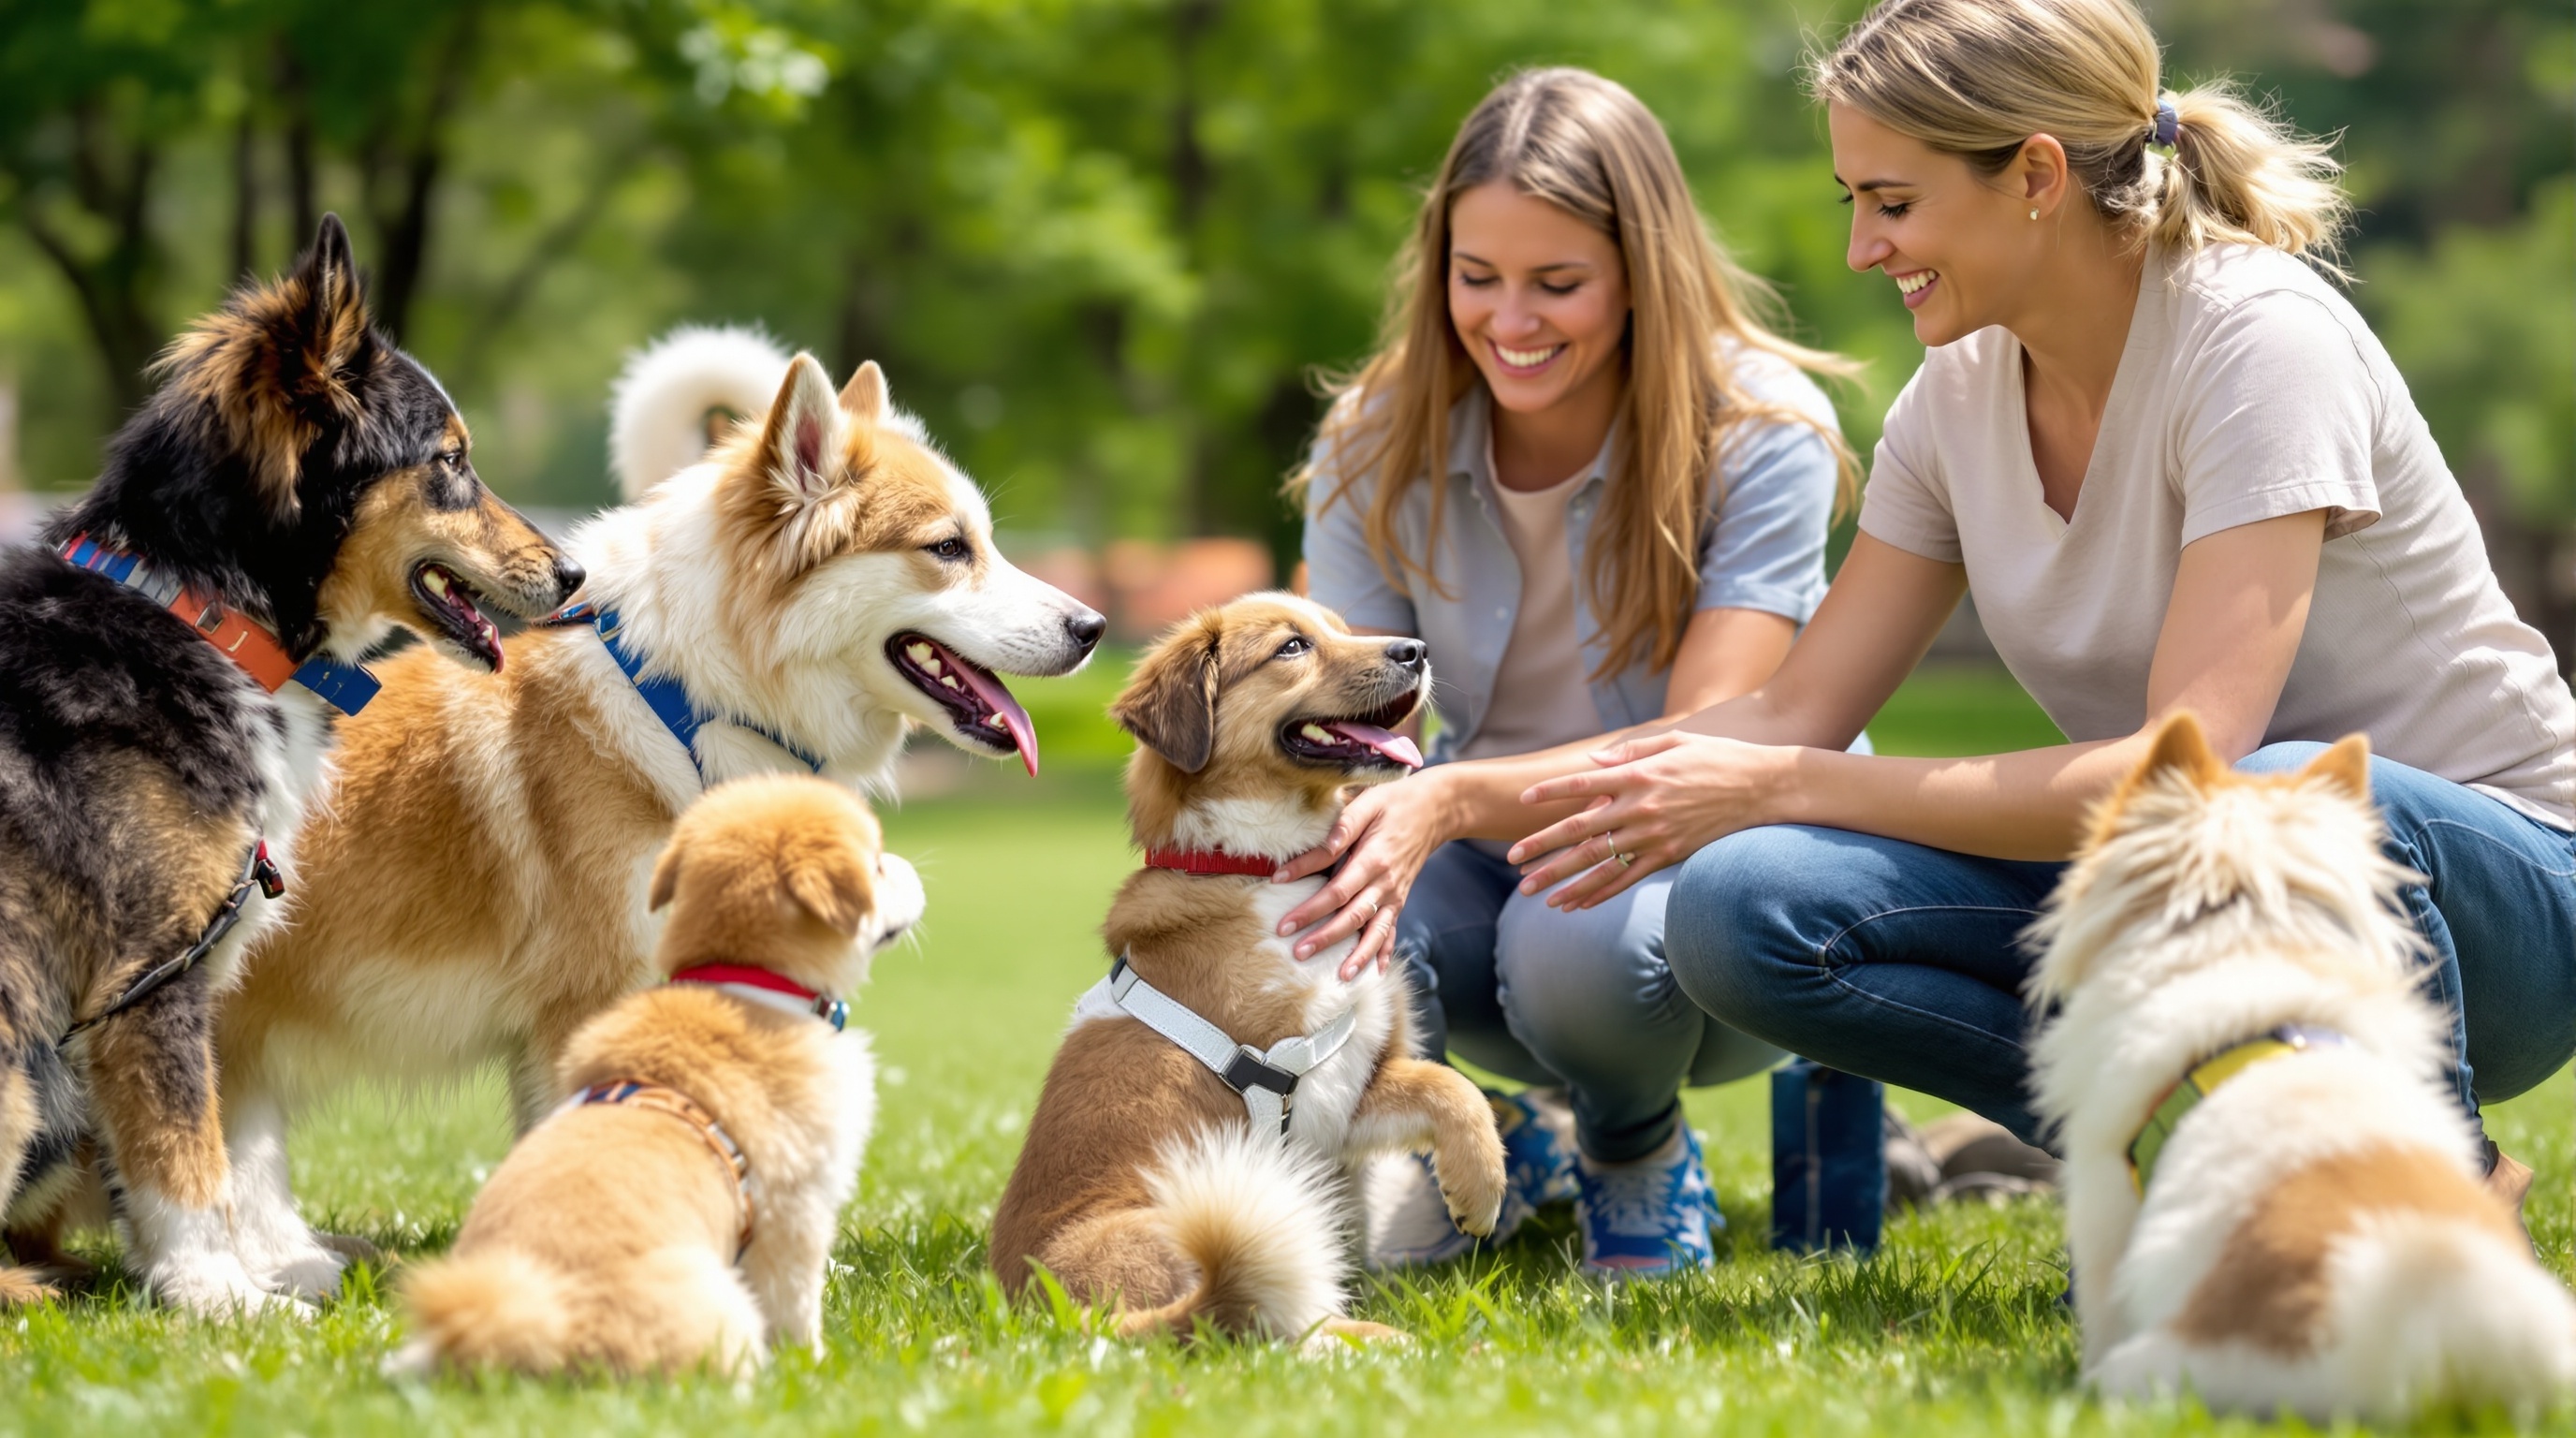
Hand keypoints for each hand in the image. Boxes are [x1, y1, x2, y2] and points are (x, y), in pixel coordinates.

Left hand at [1270, 774, 1452, 980]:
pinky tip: (1375, 972)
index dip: (1310, 904)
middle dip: (1325, 937)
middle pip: (1352, 917)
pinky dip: (1384, 952)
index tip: (1283, 912)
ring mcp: (1395, 895)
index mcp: (1373, 859)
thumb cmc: (1393, 804)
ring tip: (1339, 976)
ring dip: (1358, 955)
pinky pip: (1392, 930)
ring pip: (1374, 931)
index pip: (1337, 889)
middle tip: (1297, 952)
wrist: (1434, 810)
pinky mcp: (1400, 900)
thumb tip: (1321, 845)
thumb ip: (1342, 826)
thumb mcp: (1367, 805)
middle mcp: (1386, 883)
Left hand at [1507, 731, 1784, 910]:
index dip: (1550, 793)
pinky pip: (1627, 879)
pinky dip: (1598, 893)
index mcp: (1639, 774)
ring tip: (1532, 892)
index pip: (1582, 785)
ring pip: (1598, 863)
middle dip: (1542, 847)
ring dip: (1562, 879)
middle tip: (1511, 861)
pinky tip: (1574, 904)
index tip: (1521, 801)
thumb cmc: (1718, 758)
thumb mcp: (1674, 741)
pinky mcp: (1670, 857)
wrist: (1764, 788)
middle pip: (1580, 831)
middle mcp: (1641, 807)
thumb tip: (1592, 764)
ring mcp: (1655, 836)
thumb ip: (1630, 751)